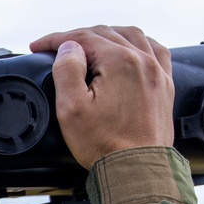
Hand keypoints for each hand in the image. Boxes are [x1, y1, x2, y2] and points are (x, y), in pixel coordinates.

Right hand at [29, 25, 173, 168]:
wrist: (136, 170)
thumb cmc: (106, 145)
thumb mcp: (71, 108)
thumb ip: (67, 70)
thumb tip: (69, 48)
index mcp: (119, 62)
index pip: (82, 37)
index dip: (55, 39)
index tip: (39, 46)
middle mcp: (142, 61)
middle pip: (106, 33)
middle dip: (77, 37)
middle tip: (58, 48)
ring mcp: (157, 73)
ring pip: (131, 36)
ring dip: (106, 35)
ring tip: (89, 45)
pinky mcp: (164, 86)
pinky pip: (155, 51)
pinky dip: (137, 44)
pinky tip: (129, 50)